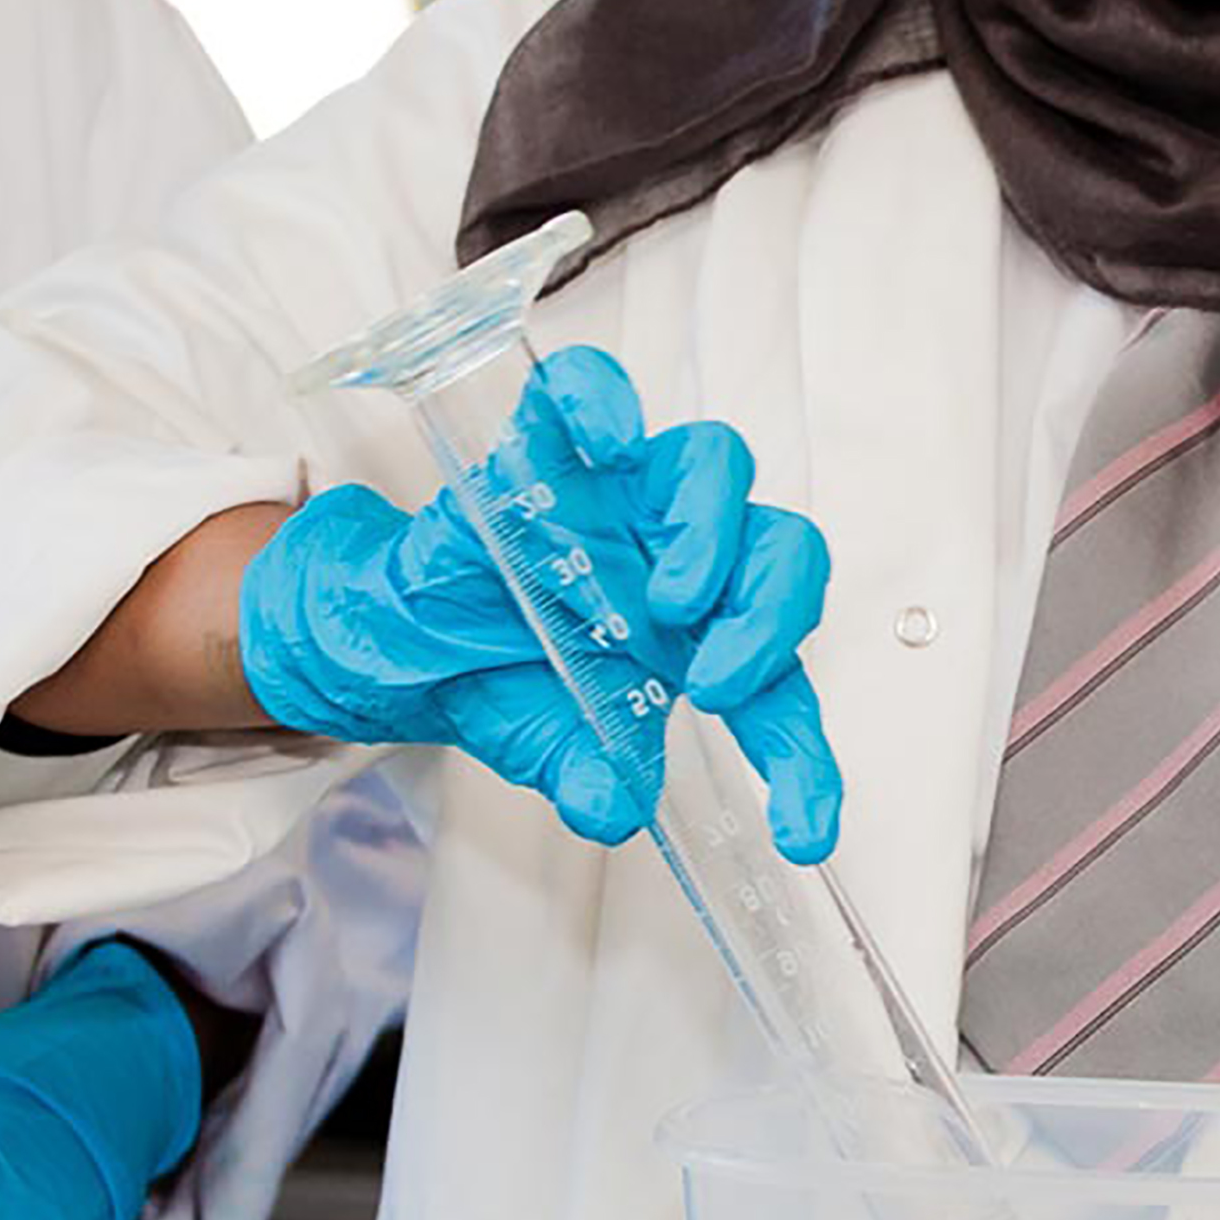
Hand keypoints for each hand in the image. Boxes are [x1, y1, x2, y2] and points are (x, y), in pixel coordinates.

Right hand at [237, 344, 841, 859]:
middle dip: (772, 617)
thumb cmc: (504, 678)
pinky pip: (589, 390)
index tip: (805, 828)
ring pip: (716, 463)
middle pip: (782, 550)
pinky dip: (603, 402)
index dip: (804, 762)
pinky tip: (609, 443)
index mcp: (706, 638)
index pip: (782, 690)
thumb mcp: (551, 747)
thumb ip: (588, 776)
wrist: (413, 640)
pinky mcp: (554, 449)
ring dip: (711, 529)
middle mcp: (685, 555)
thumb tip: (611, 809)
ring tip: (670, 599)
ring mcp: (625, 496)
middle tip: (721, 684)